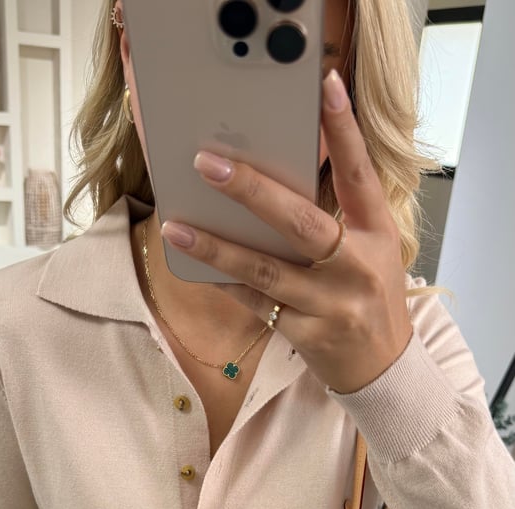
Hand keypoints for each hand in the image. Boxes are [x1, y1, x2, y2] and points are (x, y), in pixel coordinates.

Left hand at [161, 69, 412, 395]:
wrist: (383, 368)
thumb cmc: (370, 298)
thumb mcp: (372, 250)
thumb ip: (338, 215)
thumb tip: (272, 178)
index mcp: (378, 234)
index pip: (360, 174)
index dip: (344, 130)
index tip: (325, 87)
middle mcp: (356, 267)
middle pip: (300, 222)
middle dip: (251, 191)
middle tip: (208, 164)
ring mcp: (331, 304)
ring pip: (266, 270)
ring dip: (217, 247)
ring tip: (178, 227)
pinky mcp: (307, 334)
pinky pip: (256, 304)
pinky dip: (226, 283)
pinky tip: (196, 266)